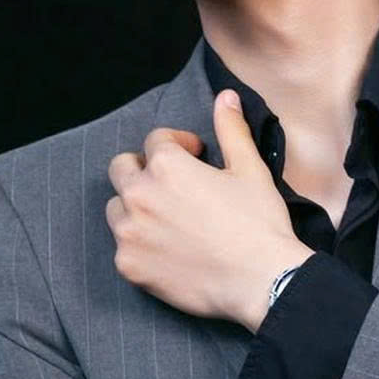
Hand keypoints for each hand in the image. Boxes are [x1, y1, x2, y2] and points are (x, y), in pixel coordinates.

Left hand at [105, 89, 313, 325]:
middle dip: (144, 169)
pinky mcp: (129, 266)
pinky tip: (168, 250)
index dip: (178, 144)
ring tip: (167, 219)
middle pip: (121, 168)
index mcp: (166, 166)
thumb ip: (231, 130)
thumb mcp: (250, 169)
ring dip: (136, 207)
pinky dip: (140, 245)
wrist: (261, 281)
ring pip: (117, 208)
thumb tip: (225, 97)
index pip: (155, 141)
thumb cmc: (259, 224)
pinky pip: (122, 247)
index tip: (195, 156)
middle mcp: (139, 196)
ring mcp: (130, 233)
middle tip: (172, 184)